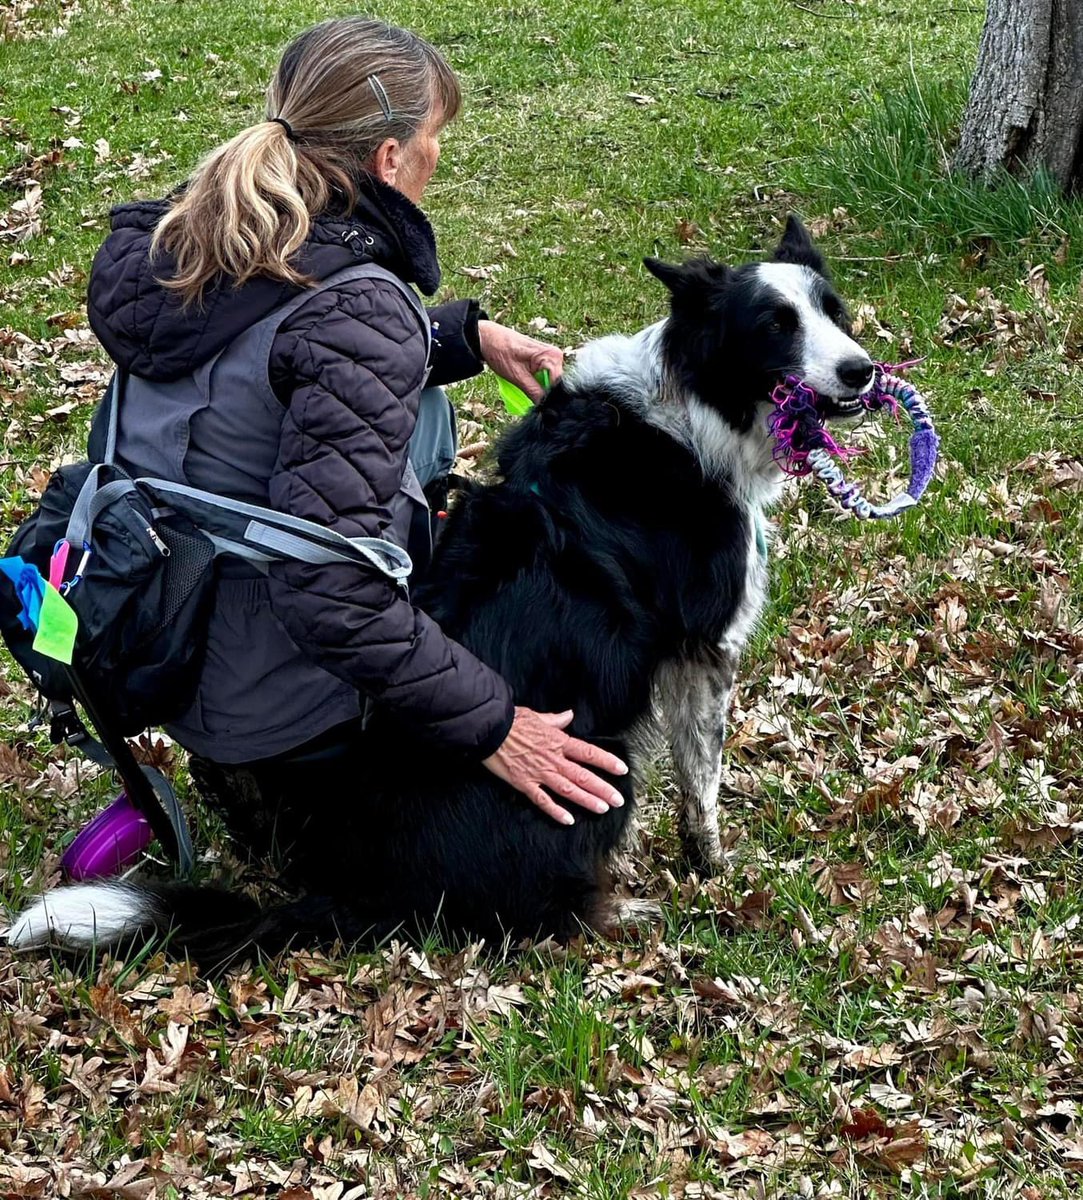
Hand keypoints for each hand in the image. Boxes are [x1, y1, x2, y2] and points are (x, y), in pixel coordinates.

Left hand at [477, 320, 563, 401]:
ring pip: (549, 383)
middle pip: (555, 384)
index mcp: (552, 356)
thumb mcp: (517, 376)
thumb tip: (545, 406)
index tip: (536, 401)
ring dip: (537, 387)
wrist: (487, 338)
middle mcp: (555, 355)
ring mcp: (550, 357)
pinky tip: (524, 378)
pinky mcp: (543, 360)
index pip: (558, 385)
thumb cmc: (499, 350)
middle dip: (542, 392)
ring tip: (522, 381)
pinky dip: (534, 382)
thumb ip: (534, 392)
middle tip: (525, 388)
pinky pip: (543, 378)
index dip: (548, 396)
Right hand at [482, 707, 628, 825]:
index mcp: (558, 742)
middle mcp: (552, 759)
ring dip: (586, 800)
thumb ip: (555, 720)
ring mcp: (539, 773)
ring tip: (602, 808)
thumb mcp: (537, 716)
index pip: (588, 753)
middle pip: (583, 776)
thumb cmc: (512, 720)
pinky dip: (555, 811)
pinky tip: (568, 820)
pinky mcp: (524, 783)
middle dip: (603, 788)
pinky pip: (542, 800)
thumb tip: (568, 715)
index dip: (606, 761)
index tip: (622, 769)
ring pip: (568, 789)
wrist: (489, 729)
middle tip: (618, 800)